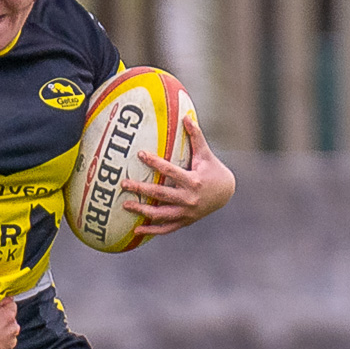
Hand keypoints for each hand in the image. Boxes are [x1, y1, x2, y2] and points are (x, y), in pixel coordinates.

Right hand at [0, 299, 19, 348]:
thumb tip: (7, 298)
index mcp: (8, 315)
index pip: (12, 305)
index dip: (2, 307)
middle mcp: (14, 328)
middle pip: (11, 321)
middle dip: (3, 321)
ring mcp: (12, 342)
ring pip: (9, 334)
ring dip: (2, 334)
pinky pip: (6, 347)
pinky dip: (0, 347)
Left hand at [119, 115, 236, 236]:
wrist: (226, 194)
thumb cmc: (212, 170)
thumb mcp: (205, 154)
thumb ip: (195, 137)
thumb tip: (185, 117)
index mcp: (193, 181)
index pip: (170, 171)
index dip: (155, 162)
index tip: (140, 154)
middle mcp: (189, 198)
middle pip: (161, 194)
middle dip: (141, 189)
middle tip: (123, 183)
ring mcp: (186, 213)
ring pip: (161, 214)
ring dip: (142, 211)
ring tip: (125, 205)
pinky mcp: (184, 222)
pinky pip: (166, 229)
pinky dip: (151, 231)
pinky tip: (136, 230)